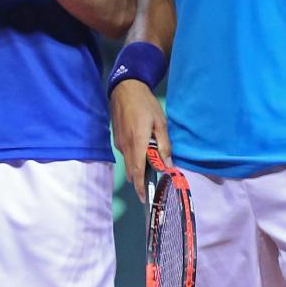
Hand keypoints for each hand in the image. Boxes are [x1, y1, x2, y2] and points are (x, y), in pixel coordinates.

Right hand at [110, 79, 169, 200]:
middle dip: (140, 181)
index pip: (137, 172)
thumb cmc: (145, 103)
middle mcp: (126, 146)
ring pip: (128, 164)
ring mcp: (119, 143)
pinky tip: (143, 151)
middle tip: (152, 185)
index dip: (140, 187)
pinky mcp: (117, 138)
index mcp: (137, 143)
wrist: (125, 88)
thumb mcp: (160, 122)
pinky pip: (126, 154)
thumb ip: (164, 145)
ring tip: (151, 167)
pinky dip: (133, 158)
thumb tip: (168, 165)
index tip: (144, 199)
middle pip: (131, 172)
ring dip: (137, 169)